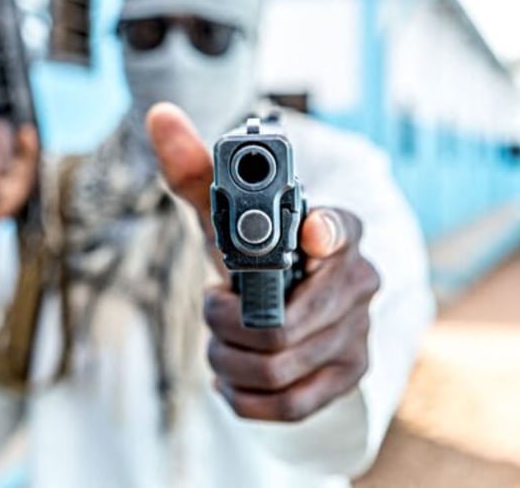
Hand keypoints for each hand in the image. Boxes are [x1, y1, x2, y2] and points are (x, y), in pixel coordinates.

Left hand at [146, 102, 380, 421]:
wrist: (291, 307)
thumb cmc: (255, 254)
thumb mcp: (226, 218)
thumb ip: (196, 170)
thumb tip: (160, 115)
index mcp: (336, 229)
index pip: (337, 228)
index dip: (321, 232)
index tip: (307, 235)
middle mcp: (359, 279)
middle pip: (281, 323)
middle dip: (225, 324)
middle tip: (213, 309)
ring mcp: (359, 331)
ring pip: (278, 367)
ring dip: (228, 360)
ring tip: (219, 343)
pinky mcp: (350, 374)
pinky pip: (290, 404)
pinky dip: (245, 397)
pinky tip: (232, 379)